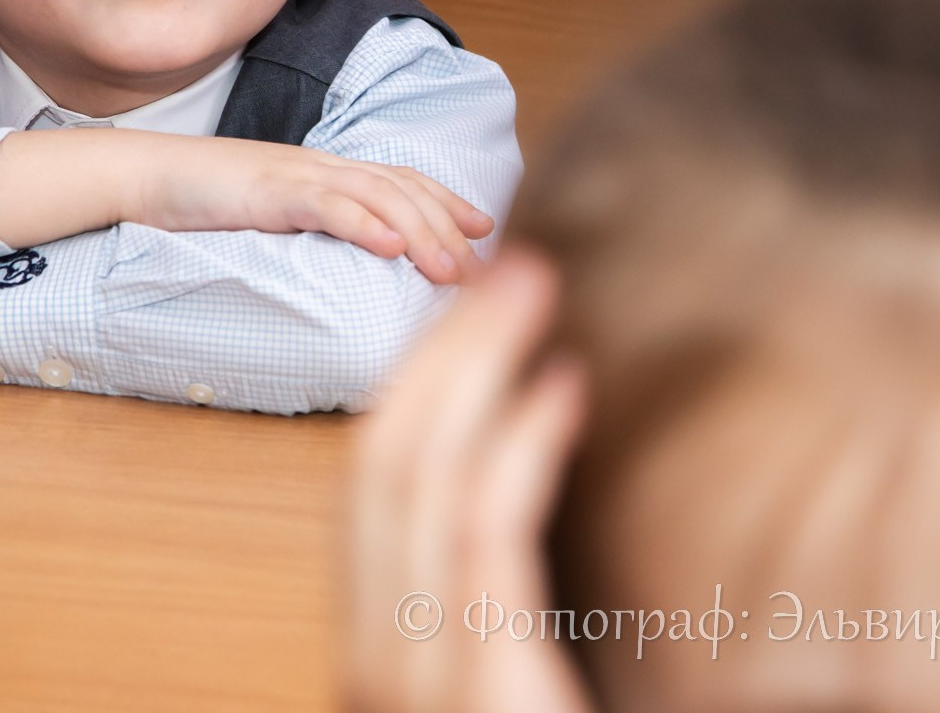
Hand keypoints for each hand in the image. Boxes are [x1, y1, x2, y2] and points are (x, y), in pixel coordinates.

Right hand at [0, 130, 492, 284]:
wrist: (138, 173)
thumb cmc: (197, 200)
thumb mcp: (265, 214)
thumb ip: (304, 225)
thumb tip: (341, 253)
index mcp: (319, 172)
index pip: (397, 180)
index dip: (444, 200)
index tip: (485, 227)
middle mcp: (317, 166)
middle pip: (401, 188)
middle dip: (447, 223)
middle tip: (485, 263)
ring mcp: (294, 174)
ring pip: (376, 196)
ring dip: (422, 230)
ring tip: (453, 266)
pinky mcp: (267, 189)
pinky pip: (325, 204)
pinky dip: (365, 222)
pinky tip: (392, 246)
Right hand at [347, 251, 592, 712]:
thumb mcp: (485, 681)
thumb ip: (481, 611)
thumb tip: (508, 511)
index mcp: (373, 650)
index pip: (373, 485)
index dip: (421, 383)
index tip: (474, 317)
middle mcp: (373, 656)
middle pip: (388, 455)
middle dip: (446, 346)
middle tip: (511, 268)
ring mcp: (415, 669)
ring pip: (425, 470)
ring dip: (480, 357)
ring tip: (537, 289)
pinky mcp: (479, 681)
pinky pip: (484, 525)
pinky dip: (522, 438)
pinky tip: (566, 386)